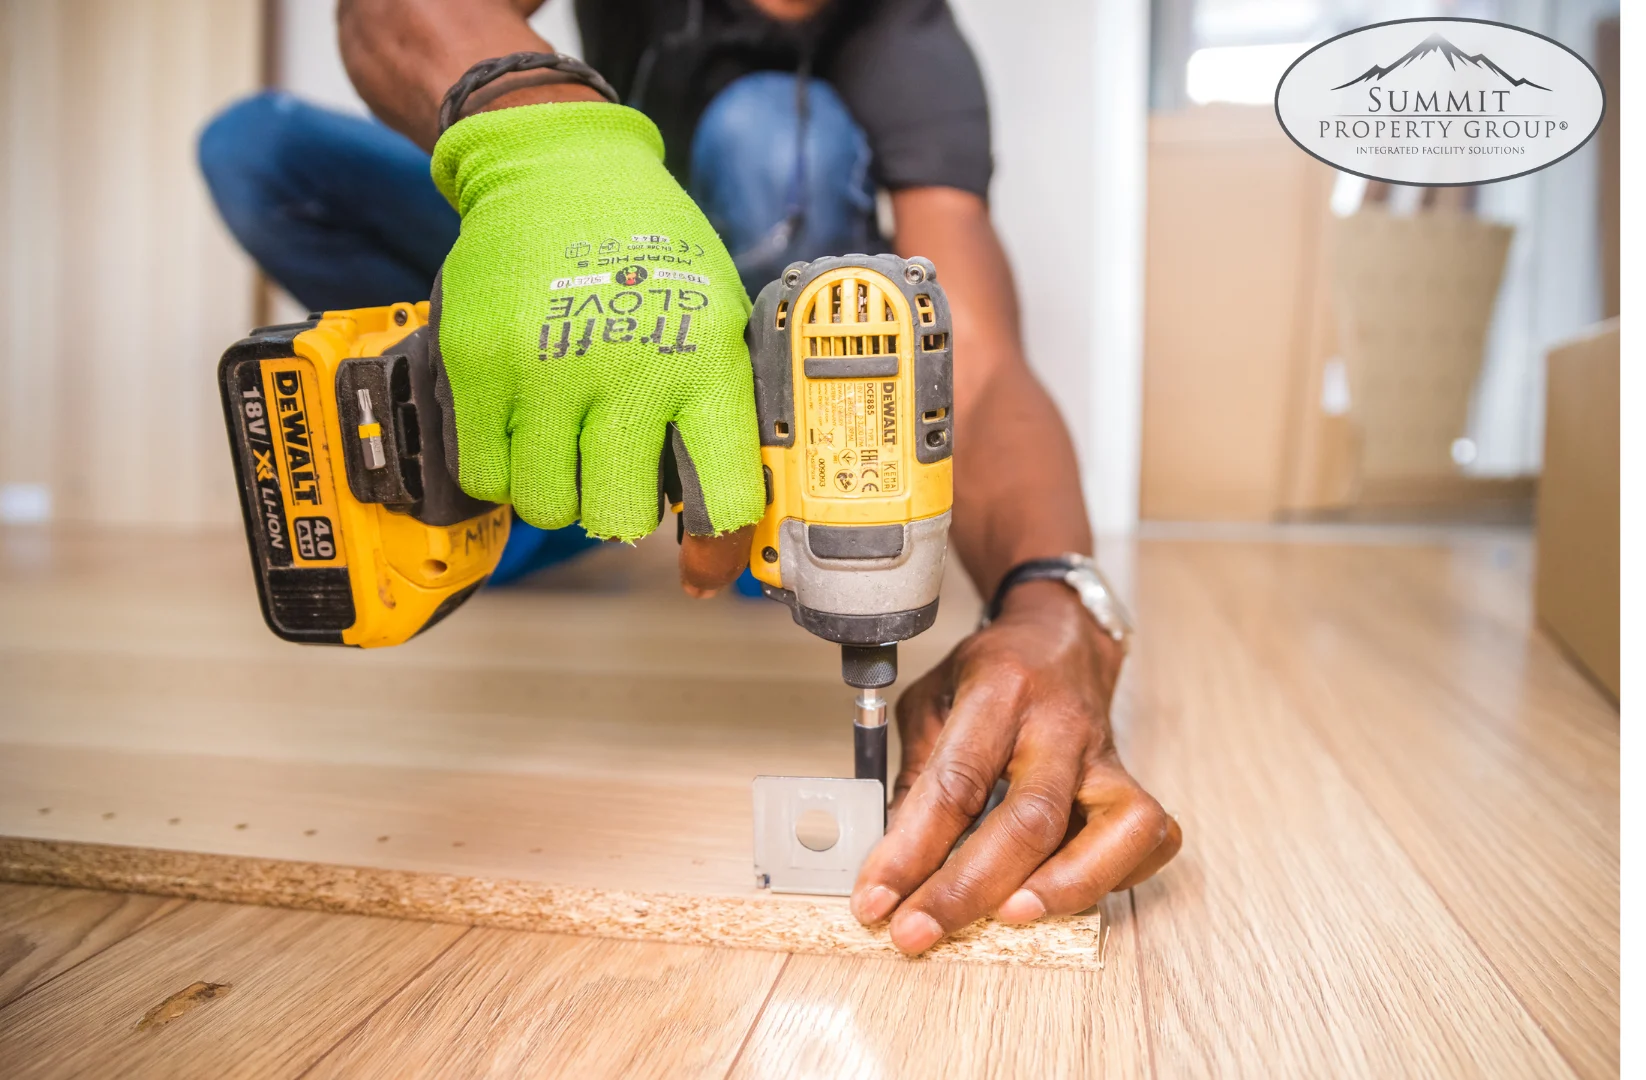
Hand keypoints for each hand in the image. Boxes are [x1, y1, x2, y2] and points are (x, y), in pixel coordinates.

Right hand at [428, 103, 765, 588]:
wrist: (558, 168)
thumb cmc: (650, 253)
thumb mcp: (716, 318)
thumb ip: (720, 412)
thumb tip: (726, 525)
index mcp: (705, 362)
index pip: (723, 496)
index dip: (717, 547)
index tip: (703, 566)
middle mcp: (627, 370)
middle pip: (619, 517)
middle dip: (618, 509)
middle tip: (614, 471)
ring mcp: (545, 369)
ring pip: (547, 506)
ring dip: (558, 489)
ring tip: (566, 440)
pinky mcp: (477, 365)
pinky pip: (484, 476)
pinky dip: (503, 468)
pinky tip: (523, 427)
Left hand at [850, 580, 1181, 952]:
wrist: (1059, 637)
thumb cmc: (991, 673)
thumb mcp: (931, 702)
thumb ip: (916, 777)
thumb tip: (893, 864)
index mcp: (999, 691)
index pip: (955, 782)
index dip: (911, 851)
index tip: (875, 899)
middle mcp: (1060, 724)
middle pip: (1030, 818)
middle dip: (968, 889)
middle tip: (918, 931)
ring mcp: (1106, 755)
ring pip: (1113, 831)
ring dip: (1061, 888)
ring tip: (1006, 919)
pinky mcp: (1133, 781)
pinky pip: (1147, 839)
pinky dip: (1112, 877)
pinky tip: (1064, 892)